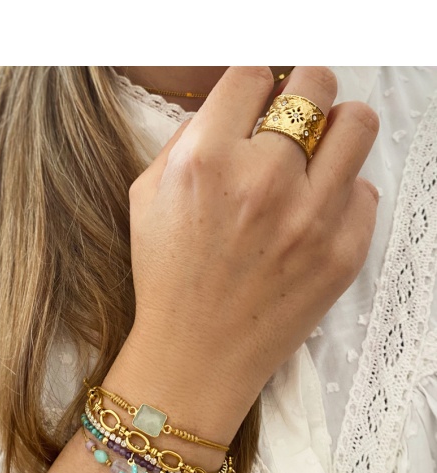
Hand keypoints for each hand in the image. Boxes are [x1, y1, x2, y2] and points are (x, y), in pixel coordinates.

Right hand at [127, 66, 378, 439]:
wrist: (196, 356)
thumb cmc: (167, 279)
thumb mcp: (147, 197)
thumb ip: (188, 140)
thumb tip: (234, 108)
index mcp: (206, 160)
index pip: (253, 75)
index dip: (257, 82)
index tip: (261, 97)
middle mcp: (263, 181)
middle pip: (315, 84)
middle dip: (307, 87)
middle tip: (300, 108)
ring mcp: (310, 218)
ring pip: (357, 125)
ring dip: (338, 127)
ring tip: (320, 150)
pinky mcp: (342, 254)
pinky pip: (365, 192)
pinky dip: (343, 194)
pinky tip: (317, 214)